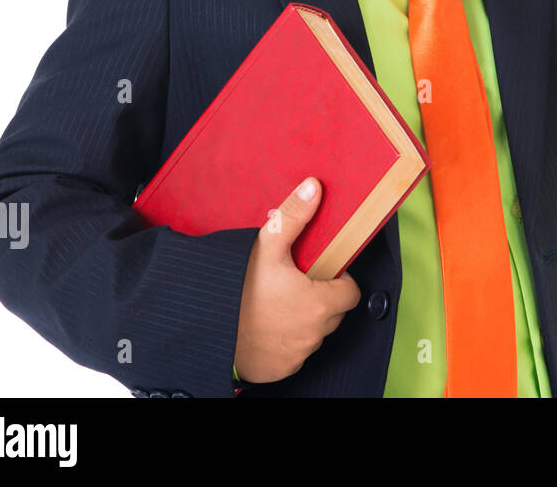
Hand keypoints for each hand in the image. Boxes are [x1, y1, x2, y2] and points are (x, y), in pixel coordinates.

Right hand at [233, 177, 362, 383]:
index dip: (338, 280)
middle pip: (335, 313)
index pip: (351, 292)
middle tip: (295, 284)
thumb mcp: (266, 246)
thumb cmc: (236, 289)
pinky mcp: (283, 370)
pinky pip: (297, 353)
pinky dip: (288, 341)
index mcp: (319, 304)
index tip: (318, 273)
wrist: (205, 330)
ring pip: (316, 333)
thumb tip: (313, 187)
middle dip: (322, 298)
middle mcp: (314, 334)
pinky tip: (269, 326)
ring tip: (279, 304)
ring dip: (305, 319)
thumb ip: (294, 216)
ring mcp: (299, 354)